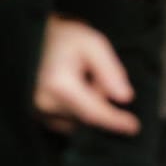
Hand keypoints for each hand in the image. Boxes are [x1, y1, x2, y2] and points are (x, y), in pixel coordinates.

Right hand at [34, 15, 139, 135]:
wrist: (30, 36)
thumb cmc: (64, 38)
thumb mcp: (93, 44)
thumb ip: (110, 70)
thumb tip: (125, 98)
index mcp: (58, 85)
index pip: (93, 113)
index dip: (115, 122)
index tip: (135, 128)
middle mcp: (44, 103)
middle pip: (88, 118)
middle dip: (100, 102)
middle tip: (94, 74)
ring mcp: (37, 112)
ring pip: (78, 122)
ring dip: (88, 107)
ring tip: (80, 79)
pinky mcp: (36, 116)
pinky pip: (65, 122)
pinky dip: (76, 111)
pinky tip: (72, 90)